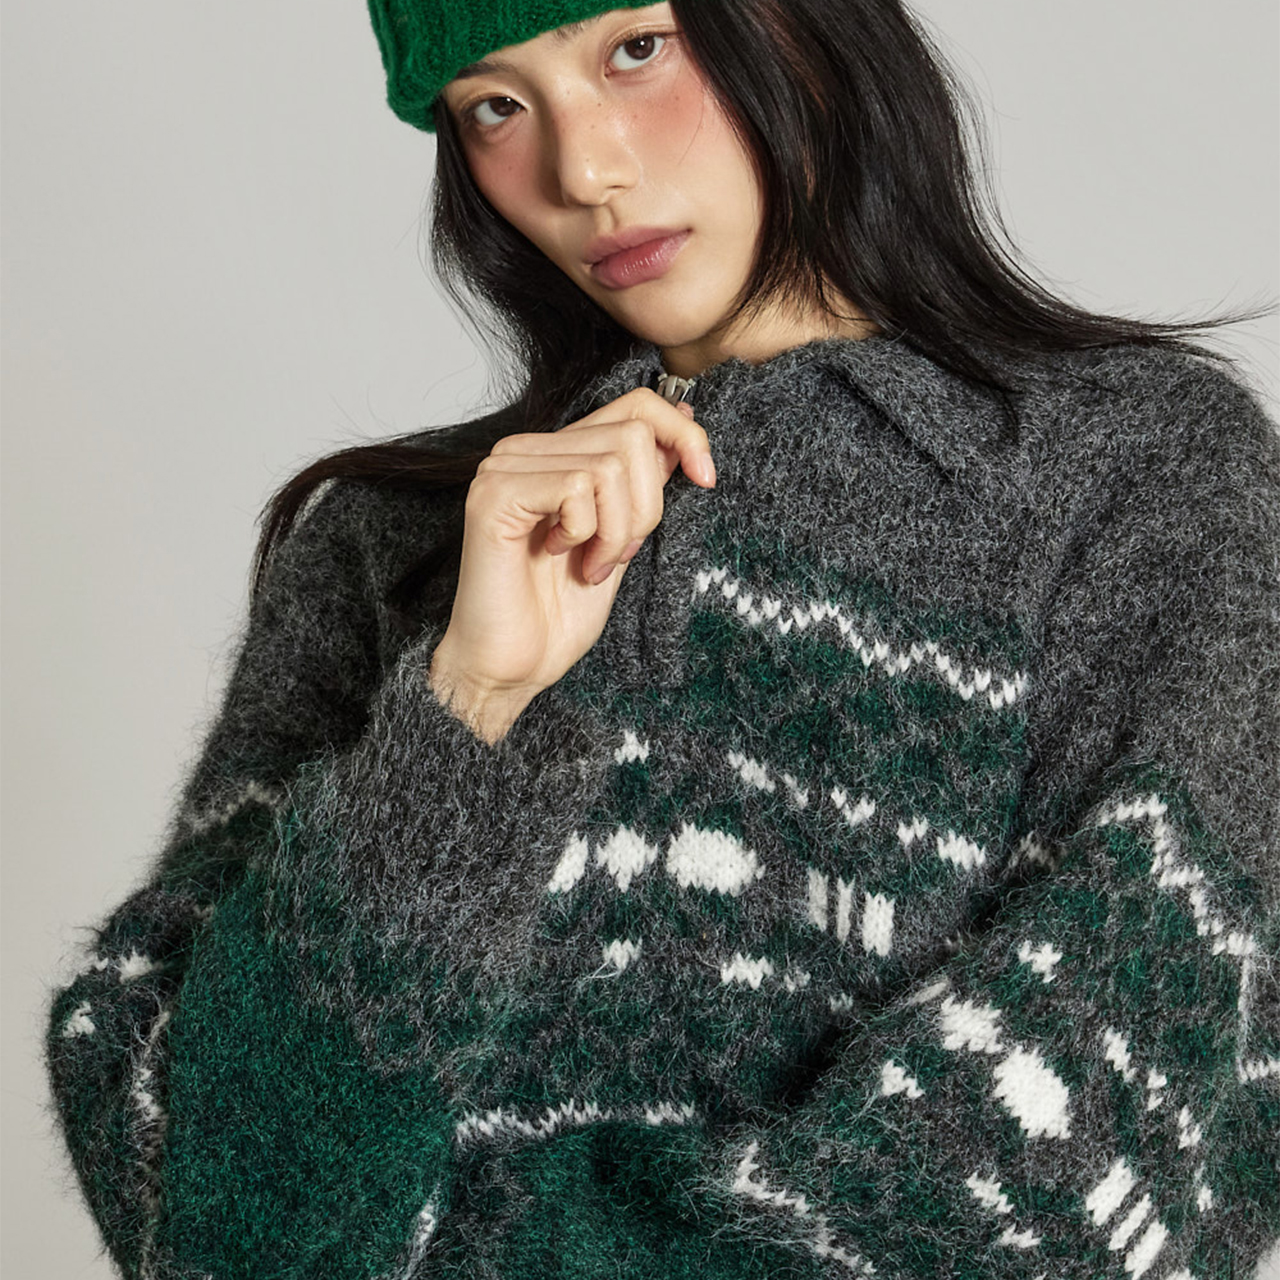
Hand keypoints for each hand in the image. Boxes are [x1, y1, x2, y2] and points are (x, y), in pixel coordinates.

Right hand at [429, 389, 714, 742]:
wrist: (510, 667)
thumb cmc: (555, 615)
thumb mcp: (621, 537)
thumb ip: (642, 481)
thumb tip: (681, 418)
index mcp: (557, 454)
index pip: (636, 405)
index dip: (684, 435)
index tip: (706, 480)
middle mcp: (527, 450)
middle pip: (633, 436)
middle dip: (646, 507)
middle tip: (616, 555)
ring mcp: (506, 467)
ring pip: (610, 463)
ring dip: (616, 529)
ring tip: (590, 564)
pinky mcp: (495, 493)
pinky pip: (577, 486)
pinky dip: (586, 532)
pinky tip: (561, 557)